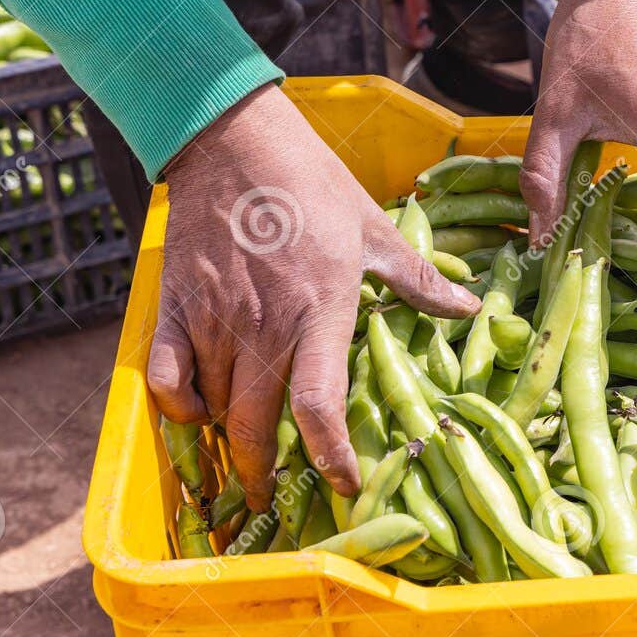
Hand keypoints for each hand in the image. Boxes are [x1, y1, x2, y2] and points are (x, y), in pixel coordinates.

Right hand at [147, 84, 479, 510]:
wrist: (231, 138)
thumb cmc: (311, 184)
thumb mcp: (375, 229)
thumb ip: (420, 280)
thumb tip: (471, 309)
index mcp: (320, 310)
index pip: (319, 405)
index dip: (330, 455)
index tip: (343, 485)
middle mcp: (263, 325)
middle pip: (258, 425)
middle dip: (266, 473)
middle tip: (277, 498)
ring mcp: (213, 318)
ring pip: (215, 408)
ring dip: (229, 444)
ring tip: (245, 467)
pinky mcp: (174, 306)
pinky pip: (166, 378)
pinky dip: (178, 405)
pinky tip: (197, 414)